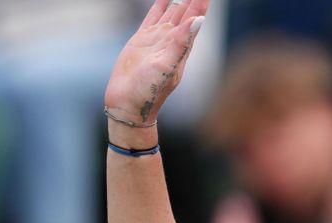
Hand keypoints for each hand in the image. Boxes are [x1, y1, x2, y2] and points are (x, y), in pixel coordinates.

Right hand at [104, 0, 207, 125]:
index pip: (196, 15)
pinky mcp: (142, 39)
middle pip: (188, 10)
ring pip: (173, 10)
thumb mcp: (166, 66)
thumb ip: (181, 43)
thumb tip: (199, 21)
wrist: (128, 104)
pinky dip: (160, 4)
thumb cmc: (149, 90)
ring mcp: (158, 38)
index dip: (202, 1)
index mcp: (182, 45)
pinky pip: (154, 15)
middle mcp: (173, 39)